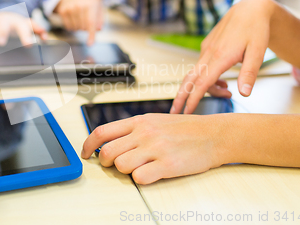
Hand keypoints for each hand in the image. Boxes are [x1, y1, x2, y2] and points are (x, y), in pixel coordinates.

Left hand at [0, 11, 47, 46]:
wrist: (6, 15)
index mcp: (2, 23)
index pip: (2, 28)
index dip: (1, 35)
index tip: (1, 42)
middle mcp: (14, 21)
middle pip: (20, 27)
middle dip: (24, 35)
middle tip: (28, 44)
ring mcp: (23, 23)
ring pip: (32, 25)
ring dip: (38, 31)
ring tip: (43, 38)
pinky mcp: (31, 26)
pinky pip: (38, 28)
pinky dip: (42, 33)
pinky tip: (46, 40)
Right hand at [54, 0, 103, 45]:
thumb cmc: (89, 2)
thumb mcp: (98, 8)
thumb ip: (100, 19)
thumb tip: (98, 29)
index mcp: (90, 4)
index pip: (90, 23)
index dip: (91, 35)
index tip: (90, 44)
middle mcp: (79, 6)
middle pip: (83, 28)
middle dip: (86, 27)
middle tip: (86, 19)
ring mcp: (69, 8)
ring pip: (75, 29)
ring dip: (78, 27)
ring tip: (80, 18)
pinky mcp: (62, 11)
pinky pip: (68, 27)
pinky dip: (72, 26)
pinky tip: (73, 19)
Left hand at [81, 113, 226, 183]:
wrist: (214, 135)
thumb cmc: (185, 129)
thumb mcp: (155, 121)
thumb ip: (133, 130)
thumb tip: (109, 141)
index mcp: (139, 121)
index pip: (102, 132)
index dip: (88, 145)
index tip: (85, 154)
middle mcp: (144, 133)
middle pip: (107, 153)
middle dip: (106, 163)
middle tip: (115, 164)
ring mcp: (155, 148)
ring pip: (121, 166)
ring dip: (127, 170)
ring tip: (141, 166)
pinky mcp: (167, 165)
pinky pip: (139, 178)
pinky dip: (142, 179)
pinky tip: (153, 172)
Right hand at [170, 0, 274, 114]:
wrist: (250, 8)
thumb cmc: (256, 29)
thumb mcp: (258, 51)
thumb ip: (250, 73)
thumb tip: (245, 93)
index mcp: (220, 56)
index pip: (201, 83)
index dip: (193, 99)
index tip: (186, 112)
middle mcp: (208, 53)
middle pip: (189, 79)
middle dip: (181, 97)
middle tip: (174, 113)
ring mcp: (206, 50)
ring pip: (197, 74)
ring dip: (205, 89)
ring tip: (226, 94)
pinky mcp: (207, 47)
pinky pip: (202, 67)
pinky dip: (208, 79)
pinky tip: (223, 83)